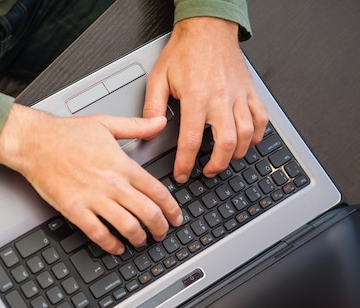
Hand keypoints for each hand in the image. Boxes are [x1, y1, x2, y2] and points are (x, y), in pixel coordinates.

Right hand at [0, 104, 182, 254]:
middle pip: (147, 212)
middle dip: (160, 227)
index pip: (157, 191)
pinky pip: (98, 233)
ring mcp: (93, 198)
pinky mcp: (75, 209)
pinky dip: (111, 244)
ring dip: (139, 238)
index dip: (171, 208)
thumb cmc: (65, 133)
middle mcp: (111, 183)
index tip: (175, 217)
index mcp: (122, 165)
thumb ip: (137, 126)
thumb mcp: (106, 123)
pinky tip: (116, 247)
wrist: (34, 142)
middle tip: (163, 233)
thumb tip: (160, 122)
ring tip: (142, 241)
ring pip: (127, 226)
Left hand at [144, 17, 268, 182]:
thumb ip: (152, 108)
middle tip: (206, 172)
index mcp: (196, 96)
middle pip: (226, 142)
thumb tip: (149, 132)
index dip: (186, 163)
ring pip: (247, 134)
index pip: (192, 140)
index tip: (182, 174)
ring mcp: (239, 95)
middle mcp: (220, 98)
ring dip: (236, 154)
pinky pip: (262, 119)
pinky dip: (257, 136)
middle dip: (217, 164)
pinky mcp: (250, 92)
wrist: (208, 28)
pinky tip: (247, 143)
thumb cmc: (184, 52)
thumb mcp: (158, 78)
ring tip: (223, 161)